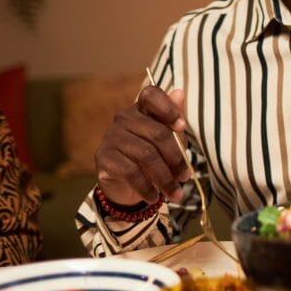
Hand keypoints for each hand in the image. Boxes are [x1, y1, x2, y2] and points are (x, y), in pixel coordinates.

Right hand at [94, 85, 191, 205]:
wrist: (125, 185)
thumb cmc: (152, 156)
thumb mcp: (168, 141)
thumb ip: (174, 121)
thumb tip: (180, 93)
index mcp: (142, 109)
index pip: (151, 95)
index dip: (168, 108)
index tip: (182, 127)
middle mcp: (124, 118)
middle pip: (157, 133)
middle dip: (176, 159)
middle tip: (186, 177)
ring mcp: (111, 136)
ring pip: (146, 155)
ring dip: (165, 178)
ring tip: (176, 193)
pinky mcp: (104, 157)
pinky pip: (130, 171)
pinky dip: (146, 187)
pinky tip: (154, 197)